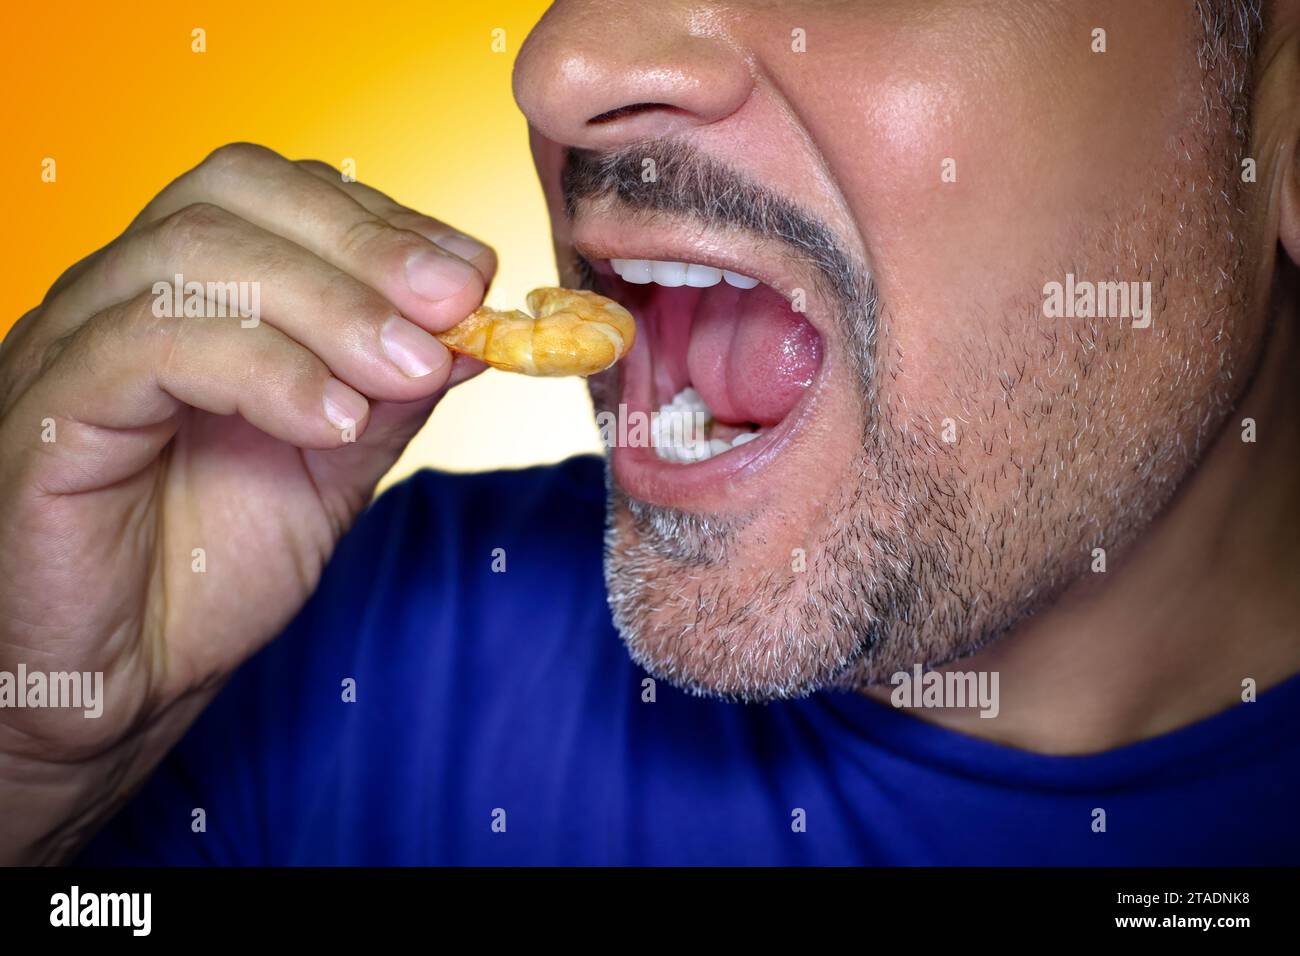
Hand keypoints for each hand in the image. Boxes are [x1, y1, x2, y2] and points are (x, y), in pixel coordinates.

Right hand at [0, 143, 493, 862]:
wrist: (117, 683)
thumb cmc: (204, 572)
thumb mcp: (329, 468)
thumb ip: (386, 391)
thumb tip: (471, 324)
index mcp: (185, 294)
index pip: (275, 194)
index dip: (382, 220)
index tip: (473, 271)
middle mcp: (118, 297)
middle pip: (233, 196)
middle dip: (365, 245)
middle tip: (457, 299)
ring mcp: (70, 346)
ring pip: (195, 258)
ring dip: (330, 307)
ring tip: (411, 371)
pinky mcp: (45, 414)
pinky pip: (149, 348)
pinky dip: (263, 371)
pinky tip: (335, 422)